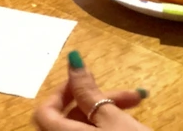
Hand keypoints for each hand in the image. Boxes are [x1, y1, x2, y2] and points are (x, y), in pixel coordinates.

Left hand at [33, 54, 148, 130]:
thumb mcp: (115, 121)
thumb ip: (89, 91)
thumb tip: (72, 60)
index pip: (44, 112)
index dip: (63, 92)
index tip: (87, 81)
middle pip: (68, 120)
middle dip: (97, 102)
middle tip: (131, 96)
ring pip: (84, 129)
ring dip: (108, 115)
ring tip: (138, 106)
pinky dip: (107, 130)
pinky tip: (132, 126)